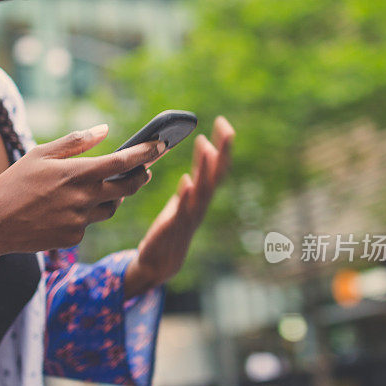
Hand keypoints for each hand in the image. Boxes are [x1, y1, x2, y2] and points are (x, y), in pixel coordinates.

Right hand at [0, 124, 163, 253]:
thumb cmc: (13, 184)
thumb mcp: (39, 155)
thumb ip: (74, 142)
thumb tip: (104, 130)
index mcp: (76, 174)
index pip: (122, 162)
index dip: (145, 153)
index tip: (161, 145)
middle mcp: (83, 198)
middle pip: (127, 188)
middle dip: (140, 178)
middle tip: (144, 171)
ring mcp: (80, 221)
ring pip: (111, 209)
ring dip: (115, 198)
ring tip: (106, 188)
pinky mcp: (74, 238)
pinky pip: (90, 225)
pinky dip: (87, 215)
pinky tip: (69, 210)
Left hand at [125, 116, 234, 298]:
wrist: (159, 264)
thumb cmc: (172, 228)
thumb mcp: (184, 198)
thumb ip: (196, 174)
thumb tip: (205, 147)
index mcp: (200, 196)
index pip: (215, 167)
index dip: (221, 146)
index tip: (222, 122)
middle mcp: (199, 205)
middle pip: (215, 176)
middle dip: (222, 152)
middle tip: (227, 128)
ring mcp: (188, 217)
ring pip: (201, 190)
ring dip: (205, 169)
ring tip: (206, 147)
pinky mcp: (172, 228)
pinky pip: (181, 210)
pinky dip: (186, 196)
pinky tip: (187, 181)